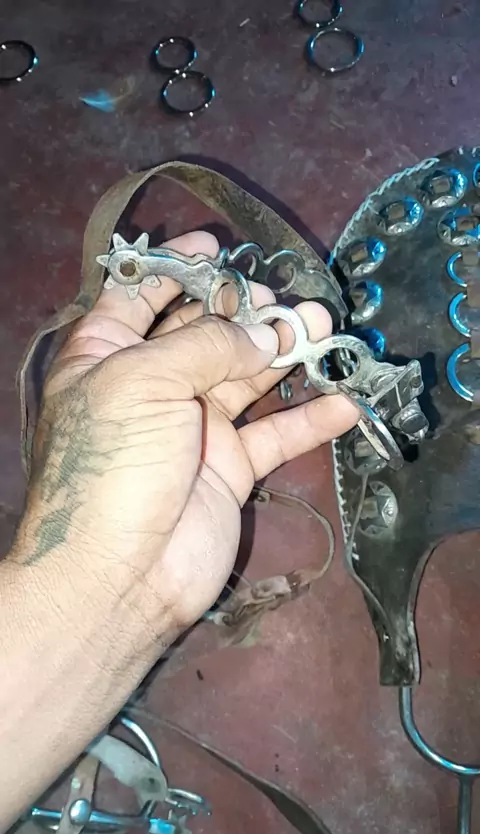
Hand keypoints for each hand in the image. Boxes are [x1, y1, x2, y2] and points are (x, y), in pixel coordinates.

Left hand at [12, 231, 357, 638]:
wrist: (119, 574)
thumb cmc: (113, 463)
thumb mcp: (143, 383)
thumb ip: (205, 346)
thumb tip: (265, 332)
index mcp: (107, 355)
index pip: (140, 295)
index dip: (175, 268)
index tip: (217, 246)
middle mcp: (151, 384)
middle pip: (205, 332)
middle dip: (246, 310)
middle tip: (285, 298)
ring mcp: (193, 426)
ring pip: (247, 376)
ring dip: (286, 353)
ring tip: (324, 327)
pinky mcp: (229, 467)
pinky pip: (275, 433)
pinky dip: (308, 418)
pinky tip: (342, 401)